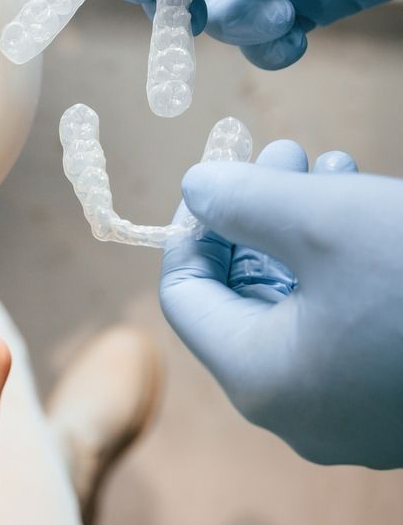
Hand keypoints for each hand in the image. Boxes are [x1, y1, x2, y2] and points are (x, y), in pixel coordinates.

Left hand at [161, 139, 402, 468]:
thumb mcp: (322, 218)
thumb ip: (240, 200)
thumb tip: (194, 188)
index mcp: (261, 380)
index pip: (186, 297)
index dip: (194, 228)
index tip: (217, 177)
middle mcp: (301, 412)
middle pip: (244, 299)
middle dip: (257, 217)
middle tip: (282, 153)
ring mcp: (357, 414)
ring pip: (301, 307)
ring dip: (302, 231)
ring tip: (329, 164)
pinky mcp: (401, 401)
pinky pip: (348, 330)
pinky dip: (344, 268)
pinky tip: (367, 205)